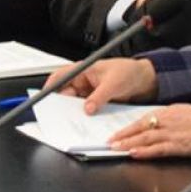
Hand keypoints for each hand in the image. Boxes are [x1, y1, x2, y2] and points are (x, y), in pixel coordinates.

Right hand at [42, 57, 158, 113]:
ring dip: (75, 111)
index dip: (50, 86)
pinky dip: (85, 115)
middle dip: (62, 104)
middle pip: (66, 92)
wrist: (145, 79)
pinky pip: (87, 109)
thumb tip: (87, 109)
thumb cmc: (129, 72)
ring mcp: (89, 91)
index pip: (61, 76)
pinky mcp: (96, 101)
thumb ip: (99, 97)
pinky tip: (87, 122)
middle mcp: (83, 80)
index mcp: (83, 69)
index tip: (45, 97)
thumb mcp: (113, 84)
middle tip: (61, 115)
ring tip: (74, 121)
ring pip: (75, 103)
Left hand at [108, 103, 190, 158]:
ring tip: (115, 147)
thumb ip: (173, 117)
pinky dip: (145, 151)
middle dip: (123, 134)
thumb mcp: (188, 112)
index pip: (144, 118)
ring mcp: (173, 133)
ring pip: (145, 138)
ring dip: (128, 143)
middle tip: (109, 140)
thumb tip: (160, 122)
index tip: (118, 131)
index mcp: (170, 111)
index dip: (129, 126)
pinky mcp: (181, 145)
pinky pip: (159, 149)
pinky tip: (134, 153)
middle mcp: (168, 120)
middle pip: (141, 127)